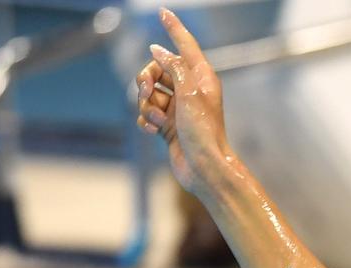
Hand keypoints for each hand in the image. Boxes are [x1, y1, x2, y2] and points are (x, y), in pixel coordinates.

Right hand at [135, 8, 230, 194]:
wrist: (204, 168)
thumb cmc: (203, 132)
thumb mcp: (189, 92)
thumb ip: (173, 67)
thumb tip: (158, 51)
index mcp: (202, 78)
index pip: (185, 45)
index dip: (174, 28)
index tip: (163, 11)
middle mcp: (190, 90)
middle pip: (157, 69)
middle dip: (146, 78)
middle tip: (147, 90)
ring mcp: (178, 109)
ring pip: (149, 93)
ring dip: (147, 105)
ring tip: (159, 119)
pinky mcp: (169, 126)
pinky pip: (147, 113)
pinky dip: (147, 120)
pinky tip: (154, 130)